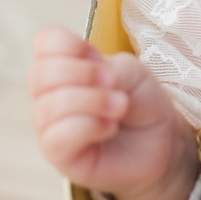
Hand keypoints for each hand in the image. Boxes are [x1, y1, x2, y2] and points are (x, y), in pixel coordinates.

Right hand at [28, 26, 197, 199]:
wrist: (160, 139)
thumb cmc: (140, 100)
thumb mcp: (131, 71)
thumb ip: (105, 68)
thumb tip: (85, 85)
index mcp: (65, 65)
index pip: (45, 42)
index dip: (68, 44)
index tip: (98, 57)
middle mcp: (51, 95)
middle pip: (40, 74)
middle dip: (83, 74)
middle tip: (113, 83)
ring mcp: (51, 127)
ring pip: (50, 107)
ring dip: (93, 101)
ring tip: (120, 107)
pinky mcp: (60, 156)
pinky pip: (58, 137)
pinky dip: (89, 127)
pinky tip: (109, 128)